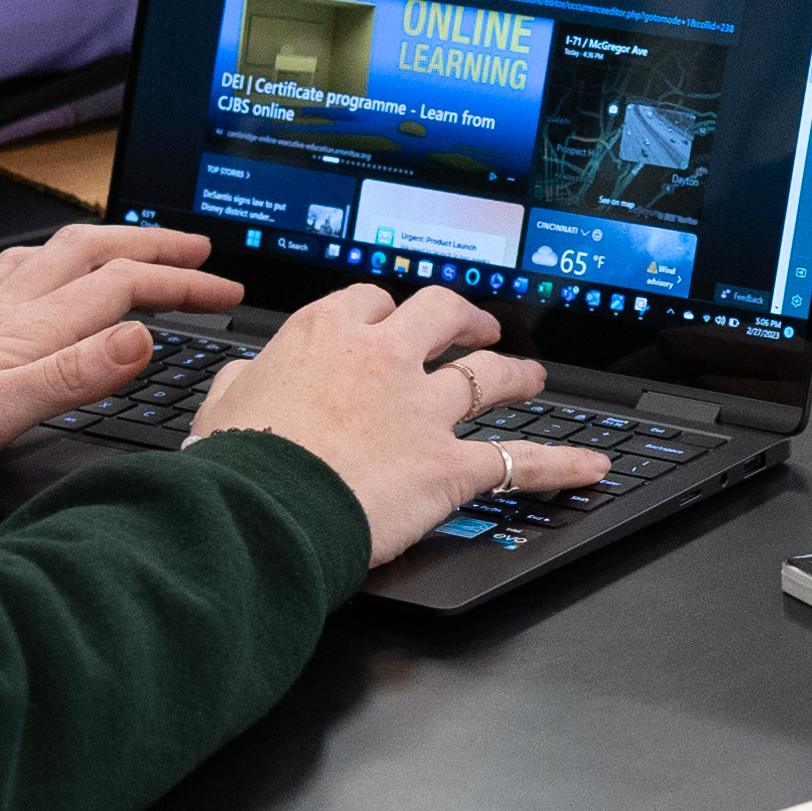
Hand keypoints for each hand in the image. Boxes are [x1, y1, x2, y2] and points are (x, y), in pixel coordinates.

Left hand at [0, 226, 243, 492]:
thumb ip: (73, 375)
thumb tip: (144, 338)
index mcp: (25, 332)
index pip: (121, 290)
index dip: (181, 285)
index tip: (229, 291)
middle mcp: (0, 313)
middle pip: (90, 256)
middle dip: (151, 247)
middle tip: (199, 251)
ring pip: (48, 260)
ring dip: (99, 247)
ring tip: (128, 248)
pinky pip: (4, 282)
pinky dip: (39, 270)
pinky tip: (26, 283)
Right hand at [190, 279, 612, 561]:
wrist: (260, 509)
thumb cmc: (235, 464)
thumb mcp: (220, 408)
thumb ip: (240, 384)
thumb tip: (241, 379)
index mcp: (323, 336)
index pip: (368, 302)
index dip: (384, 310)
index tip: (388, 319)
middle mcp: (382, 358)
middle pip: (440, 313)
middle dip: (463, 317)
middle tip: (476, 326)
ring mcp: (423, 408)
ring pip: (487, 372)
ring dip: (517, 370)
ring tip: (533, 375)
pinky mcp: (450, 464)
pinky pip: (518, 461)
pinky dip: (561, 464)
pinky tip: (591, 465)